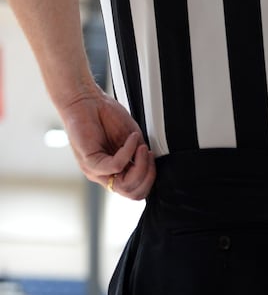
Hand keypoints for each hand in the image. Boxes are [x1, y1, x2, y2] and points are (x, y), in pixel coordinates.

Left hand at [58, 85, 155, 199]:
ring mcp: (95, 170)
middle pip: (132, 193)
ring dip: (140, 166)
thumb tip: (151, 165)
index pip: (136, 191)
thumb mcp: (132, 140)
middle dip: (148, 175)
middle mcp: (104, 175)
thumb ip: (139, 156)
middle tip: (149, 155)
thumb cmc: (107, 117)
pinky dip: (128, 151)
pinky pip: (115, 165)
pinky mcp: (89, 161)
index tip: (153, 158)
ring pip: (124, 185)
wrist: (86, 101)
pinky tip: (131, 139)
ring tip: (142, 148)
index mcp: (114, 172)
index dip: (150, 178)